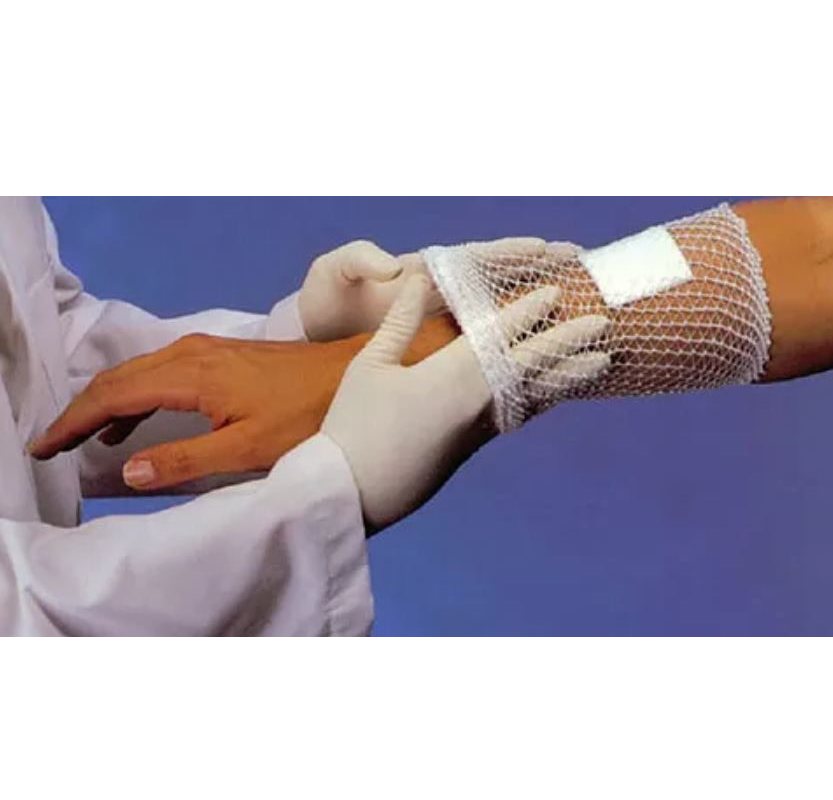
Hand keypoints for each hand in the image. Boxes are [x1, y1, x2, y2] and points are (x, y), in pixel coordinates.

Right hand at [28, 316, 460, 489]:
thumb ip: (185, 460)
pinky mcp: (223, 356)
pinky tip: (134, 420)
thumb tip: (128, 470)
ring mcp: (208, 350)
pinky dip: (138, 395)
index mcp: (191, 376)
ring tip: (81, 437)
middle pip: (118, 378)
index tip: (44, 446)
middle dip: (80, 410)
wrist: (352, 376)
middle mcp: (192, 354)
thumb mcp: (248, 449)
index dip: (73, 421)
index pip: (113, 395)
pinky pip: (163, 372)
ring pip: (139, 373)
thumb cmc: (309, 414)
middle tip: (51, 443)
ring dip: (107, 402)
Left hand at [298, 237, 560, 341]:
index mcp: (425, 277)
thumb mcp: (331, 275)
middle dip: (544, 277)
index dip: (512, 255)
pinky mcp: (442, 361)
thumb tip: (392, 264)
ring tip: (583, 318)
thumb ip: (357, 260)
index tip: (550, 250)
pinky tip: (545, 365)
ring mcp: (445, 332)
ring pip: (502, 321)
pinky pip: (486, 355)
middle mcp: (443, 302)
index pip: (477, 261)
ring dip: (539, 319)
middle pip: (502, 286)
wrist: (312, 351)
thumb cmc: (323, 306)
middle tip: (590, 274)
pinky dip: (515, 356)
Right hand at [321, 274, 610, 533]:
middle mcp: (478, 401)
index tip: (558, 293)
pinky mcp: (472, 448)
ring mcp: (479, 429)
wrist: (354, 491)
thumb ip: (401, 321)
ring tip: (602, 363)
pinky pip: (520, 415)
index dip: (531, 311)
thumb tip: (421, 281)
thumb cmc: (353, 423)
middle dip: (570, 342)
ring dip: (569, 375)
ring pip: (536, 396)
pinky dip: (543, 399)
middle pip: (534, 366)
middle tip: (605, 324)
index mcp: (453, 375)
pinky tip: (551, 396)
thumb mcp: (370, 364)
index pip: (502, 334)